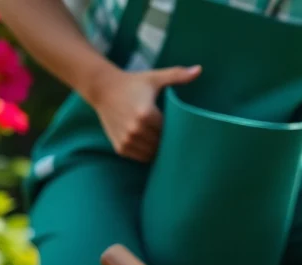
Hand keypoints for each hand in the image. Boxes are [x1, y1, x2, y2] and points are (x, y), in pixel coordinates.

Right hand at [87, 65, 201, 162]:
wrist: (102, 88)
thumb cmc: (133, 83)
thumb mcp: (155, 78)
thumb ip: (177, 75)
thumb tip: (199, 69)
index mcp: (146, 114)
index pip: (171, 131)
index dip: (177, 131)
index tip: (182, 128)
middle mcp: (135, 129)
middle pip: (162, 144)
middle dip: (169, 141)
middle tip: (175, 137)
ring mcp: (127, 139)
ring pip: (152, 154)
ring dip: (159, 149)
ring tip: (162, 140)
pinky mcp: (120, 147)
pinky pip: (141, 157)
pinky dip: (147, 153)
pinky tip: (149, 143)